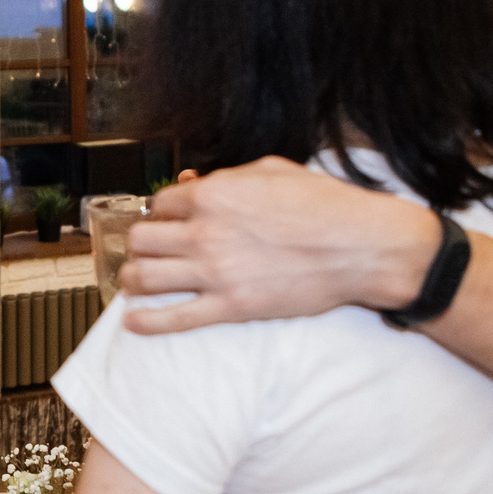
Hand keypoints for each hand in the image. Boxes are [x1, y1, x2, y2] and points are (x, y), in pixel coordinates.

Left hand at [119, 156, 439, 333]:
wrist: (360, 247)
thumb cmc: (324, 205)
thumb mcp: (271, 171)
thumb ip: (226, 176)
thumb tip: (192, 181)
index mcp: (213, 196)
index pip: (158, 205)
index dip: (159, 214)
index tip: (164, 223)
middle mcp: (205, 233)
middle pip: (140, 241)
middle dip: (138, 246)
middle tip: (146, 253)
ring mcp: (215, 273)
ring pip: (144, 278)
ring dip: (132, 281)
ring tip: (134, 283)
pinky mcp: (230, 307)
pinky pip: (173, 319)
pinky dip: (146, 322)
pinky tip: (133, 322)